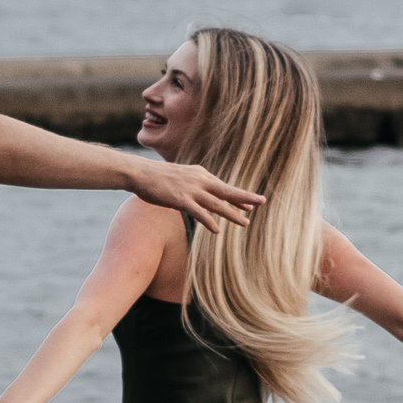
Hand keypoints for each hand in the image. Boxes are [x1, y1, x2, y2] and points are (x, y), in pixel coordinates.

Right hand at [128, 162, 263, 234]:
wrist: (141, 173)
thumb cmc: (157, 178)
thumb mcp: (179, 178)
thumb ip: (191, 189)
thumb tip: (198, 204)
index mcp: (200, 174)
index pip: (223, 187)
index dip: (238, 196)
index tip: (251, 204)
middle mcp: (199, 180)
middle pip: (226, 191)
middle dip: (245, 198)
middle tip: (262, 202)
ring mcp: (191, 190)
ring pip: (217, 204)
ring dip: (232, 214)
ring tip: (246, 223)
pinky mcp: (181, 200)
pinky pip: (199, 213)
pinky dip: (209, 221)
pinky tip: (217, 230)